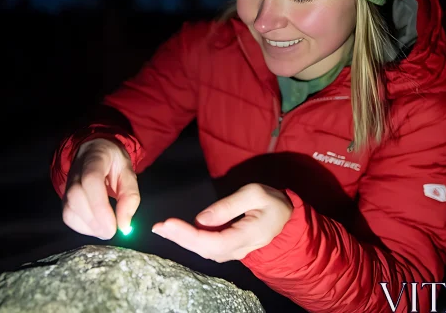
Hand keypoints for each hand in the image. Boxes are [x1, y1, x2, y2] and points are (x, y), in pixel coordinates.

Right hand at [62, 138, 139, 239]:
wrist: (94, 151)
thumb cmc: (114, 163)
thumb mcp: (129, 173)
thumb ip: (130, 196)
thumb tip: (125, 226)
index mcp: (93, 159)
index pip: (90, 181)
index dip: (100, 206)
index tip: (114, 226)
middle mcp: (75, 172)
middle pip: (76, 198)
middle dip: (95, 221)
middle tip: (112, 232)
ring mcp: (67, 186)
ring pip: (69, 210)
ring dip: (89, 227)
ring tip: (106, 231)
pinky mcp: (65, 198)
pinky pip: (68, 216)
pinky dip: (83, 228)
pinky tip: (97, 228)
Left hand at [151, 183, 292, 262]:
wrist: (286, 217)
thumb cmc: (272, 202)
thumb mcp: (254, 194)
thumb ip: (228, 206)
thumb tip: (201, 219)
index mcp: (247, 235)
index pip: (213, 241)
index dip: (189, 235)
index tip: (169, 223)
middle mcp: (238, 249)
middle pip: (204, 250)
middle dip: (179, 238)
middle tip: (158, 227)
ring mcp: (234, 251)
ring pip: (204, 251)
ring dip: (182, 240)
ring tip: (162, 229)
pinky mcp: (229, 248)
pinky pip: (207, 248)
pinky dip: (190, 241)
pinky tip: (177, 233)